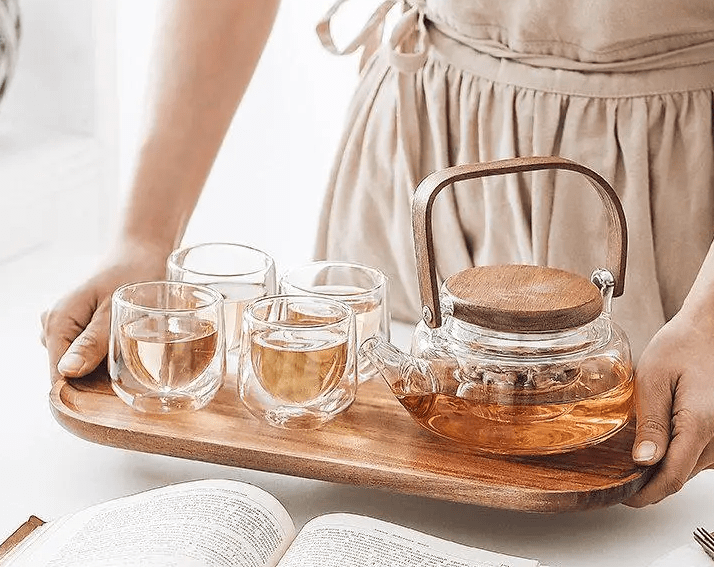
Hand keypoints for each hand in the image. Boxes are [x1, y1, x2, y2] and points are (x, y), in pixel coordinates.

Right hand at [41, 244, 168, 383]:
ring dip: (103, 368)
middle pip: (69, 373)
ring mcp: (64, 326)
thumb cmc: (133, 275)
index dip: (84, 391)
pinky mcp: (77, 326)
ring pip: (79, 365)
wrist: (142, 253)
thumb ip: (94, 342)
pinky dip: (105, 356)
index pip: (59, 375)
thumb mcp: (117, 310)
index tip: (114, 395)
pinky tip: (125, 346)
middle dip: (96, 379)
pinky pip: (86, 353)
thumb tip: (68, 372)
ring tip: (132, 353)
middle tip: (132, 368)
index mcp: (57, 321)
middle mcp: (53, 324)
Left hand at [624, 310, 713, 506]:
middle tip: (618, 473)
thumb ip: (650, 423)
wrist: (707, 332)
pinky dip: (676, 454)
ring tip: (632, 452)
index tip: (625, 496)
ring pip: (689, 467)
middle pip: (680, 476)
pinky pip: (697, 455)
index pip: (672, 478)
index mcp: (700, 425)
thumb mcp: (654, 380)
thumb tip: (643, 462)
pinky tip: (655, 441)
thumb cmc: (682, 347)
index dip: (646, 493)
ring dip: (663, 467)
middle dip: (650, 480)